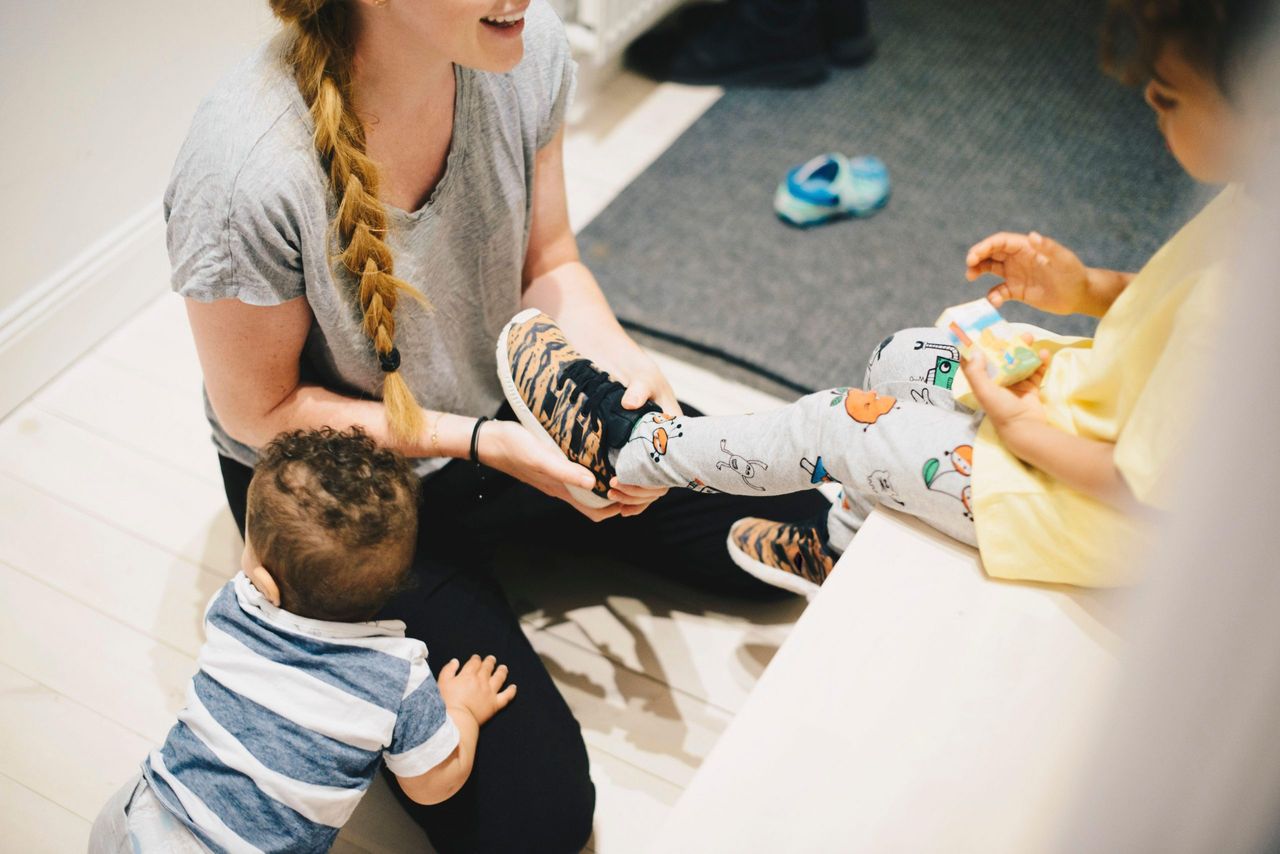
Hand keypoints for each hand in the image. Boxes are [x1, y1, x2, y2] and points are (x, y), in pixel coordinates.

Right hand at [438, 654, 516, 726]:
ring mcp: (490, 692)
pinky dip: (511, 691)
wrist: (456, 720)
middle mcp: (481, 681)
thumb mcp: (442, 683)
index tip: (476, 658)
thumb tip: (455, 661)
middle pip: (488, 667)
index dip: (476, 659)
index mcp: (468, 675)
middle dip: (489, 662)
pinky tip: (514, 687)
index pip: (475, 663)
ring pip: (499, 677)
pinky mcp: (495, 704)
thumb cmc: (446, 702)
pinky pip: (506, 696)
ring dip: (502, 671)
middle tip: (491, 659)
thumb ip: (448, 670)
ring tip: (503, 668)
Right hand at [479, 420, 622, 521]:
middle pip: (598, 503)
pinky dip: (593, 470)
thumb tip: (594, 483)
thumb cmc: (513, 447)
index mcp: (562, 490)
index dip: (617, 506)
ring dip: (607, 482)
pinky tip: (599, 453)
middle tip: (633, 476)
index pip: (597, 511)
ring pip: (589, 489)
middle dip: (618, 496)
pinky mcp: (553, 465)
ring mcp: (558, 477)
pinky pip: (579, 474)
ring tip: (622, 464)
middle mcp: (562, 487)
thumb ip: (565, 471)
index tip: (632, 489)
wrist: (489, 440)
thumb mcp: (541, 457)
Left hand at [607, 351, 678, 516]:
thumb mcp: (642, 376)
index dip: (653, 480)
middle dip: (639, 490)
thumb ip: (639, 388)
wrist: (621, 366)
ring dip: (633, 495)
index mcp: (674, 431)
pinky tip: (618, 504)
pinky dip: (631, 496)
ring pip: (650, 485)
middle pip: (660, 481)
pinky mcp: (635, 454)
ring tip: (611, 493)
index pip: (672, 465)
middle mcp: (665, 446)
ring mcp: (651, 452)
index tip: (628, 481)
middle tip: (614, 487)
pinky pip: (640, 481)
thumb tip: (630, 401)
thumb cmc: (638, 371)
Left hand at [961, 335, 1052, 449]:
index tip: (980, 331)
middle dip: (1008, 344)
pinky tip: (1045, 354)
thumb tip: (974, 352)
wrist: (1025, 428)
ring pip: (1019, 361)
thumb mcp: (983, 391)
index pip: (977, 362)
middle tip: (1016, 332)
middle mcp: (998, 382)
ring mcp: (1015, 385)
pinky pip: (1036, 371)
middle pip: (1001, 358)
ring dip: (1025, 349)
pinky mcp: (1030, 388)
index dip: (977, 347)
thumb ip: (976, 372)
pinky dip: (1040, 362)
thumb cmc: (1001, 410)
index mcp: (984, 382)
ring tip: (1031, 338)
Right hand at [965, 231, 1089, 314]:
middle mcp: (1017, 259)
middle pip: (991, 253)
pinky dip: (992, 296)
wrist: (1079, 295)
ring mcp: (1015, 274)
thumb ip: (1048, 247)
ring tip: (970, 277)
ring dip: (978, 271)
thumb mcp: (1063, 260)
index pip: (1000, 242)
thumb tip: (1032, 235)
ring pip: (990, 269)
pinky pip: (998, 292)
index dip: (985, 247)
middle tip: (969, 267)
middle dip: (977, 257)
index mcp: (1026, 248)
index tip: (974, 256)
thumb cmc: (1073, 274)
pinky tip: (994, 302)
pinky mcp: (1016, 291)